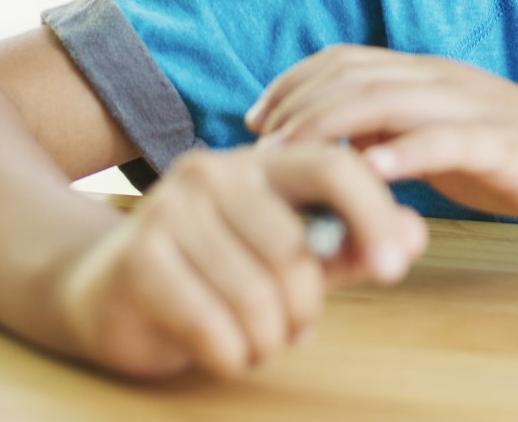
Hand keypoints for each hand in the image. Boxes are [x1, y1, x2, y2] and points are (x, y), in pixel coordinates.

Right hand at [54, 143, 426, 379]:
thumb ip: (349, 245)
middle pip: (298, 250)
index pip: (334, 167)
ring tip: (254, 341)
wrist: (102, 292)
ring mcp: (169, 212)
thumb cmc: (211, 273)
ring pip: (259, 296)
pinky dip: (232, 355)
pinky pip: (216, 326)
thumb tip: (415, 235)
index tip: (397, 266)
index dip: (375, 213)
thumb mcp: (289, 258)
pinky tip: (224, 351)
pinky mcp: (140, 261)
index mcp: (259, 162)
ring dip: (267, 339)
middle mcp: (213, 173)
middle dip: (305, 308)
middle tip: (292, 329)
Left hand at [249, 47, 517, 239]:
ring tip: (293, 154)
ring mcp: (474, 108)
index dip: (293, 83)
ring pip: (389, 100)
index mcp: (426, 76)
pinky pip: (446, 142)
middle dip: (298, 106)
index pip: (345, 60)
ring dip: (332, 124)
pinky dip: (403, 152)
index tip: (256, 120)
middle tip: (261, 146)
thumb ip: (390, 132)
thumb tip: (330, 143)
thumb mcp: (439, 140)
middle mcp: (443, 81)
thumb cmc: (514, 158)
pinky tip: (370, 171)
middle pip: (355, 76)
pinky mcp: (503, 144)